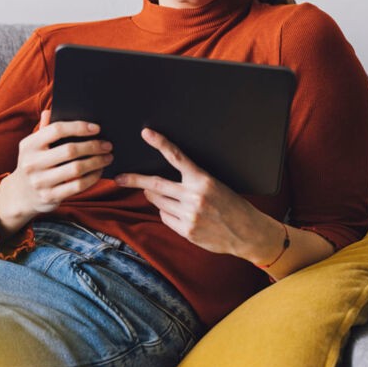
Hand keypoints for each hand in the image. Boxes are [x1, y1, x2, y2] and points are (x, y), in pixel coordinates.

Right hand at [0, 110, 112, 234]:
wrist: (20, 195)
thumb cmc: (34, 163)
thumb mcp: (33, 146)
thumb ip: (44, 129)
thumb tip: (51, 110)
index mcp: (28, 145)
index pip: (57, 129)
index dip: (79, 127)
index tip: (96, 128)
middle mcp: (32, 163)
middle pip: (70, 150)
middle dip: (93, 146)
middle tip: (107, 145)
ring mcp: (40, 182)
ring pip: (76, 169)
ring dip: (96, 162)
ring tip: (107, 157)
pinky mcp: (50, 197)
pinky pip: (77, 186)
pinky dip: (92, 178)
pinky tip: (98, 171)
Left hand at [113, 128, 280, 262]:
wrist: (248, 232)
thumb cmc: (232, 205)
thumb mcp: (216, 186)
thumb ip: (192, 182)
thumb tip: (163, 183)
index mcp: (203, 180)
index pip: (177, 157)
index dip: (160, 143)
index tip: (146, 133)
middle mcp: (194, 196)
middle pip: (155, 185)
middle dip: (134, 180)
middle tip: (119, 177)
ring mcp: (189, 215)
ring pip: (158, 202)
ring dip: (155, 198)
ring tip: (162, 196)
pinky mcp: (187, 230)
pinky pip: (165, 218)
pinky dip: (166, 214)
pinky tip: (179, 214)